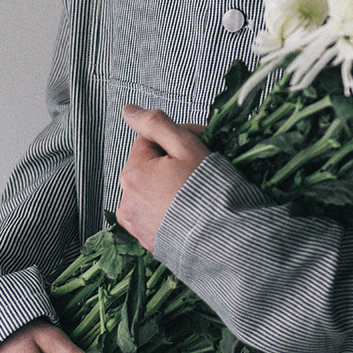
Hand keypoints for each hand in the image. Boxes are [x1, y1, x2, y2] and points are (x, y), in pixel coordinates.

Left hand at [117, 105, 210, 251]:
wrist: (224, 240)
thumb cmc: (209, 193)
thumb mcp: (186, 147)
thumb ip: (155, 124)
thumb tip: (129, 111)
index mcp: (133, 174)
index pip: (149, 140)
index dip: (176, 137)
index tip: (200, 142)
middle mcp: (127, 200)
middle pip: (148, 166)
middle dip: (172, 161)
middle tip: (201, 166)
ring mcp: (136, 224)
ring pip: (150, 190)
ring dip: (169, 185)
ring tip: (196, 190)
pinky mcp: (148, 241)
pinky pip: (155, 215)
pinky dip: (169, 208)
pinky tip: (190, 209)